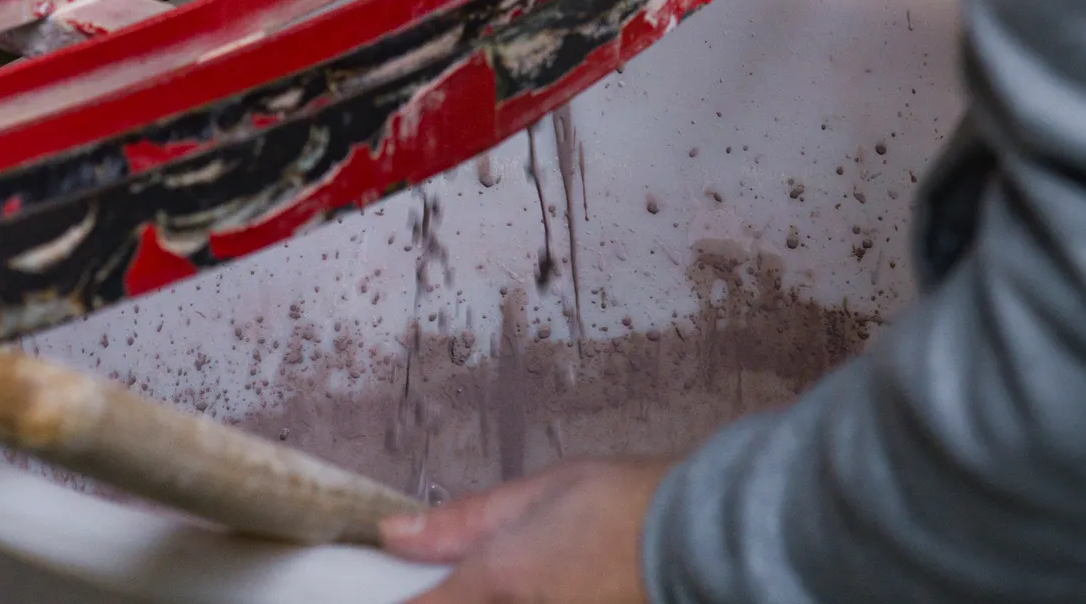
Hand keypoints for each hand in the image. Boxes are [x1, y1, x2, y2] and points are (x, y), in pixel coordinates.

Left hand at [379, 455, 673, 601]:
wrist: (696, 539)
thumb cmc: (625, 506)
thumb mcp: (537, 494)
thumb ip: (462, 522)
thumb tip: (395, 531)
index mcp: (497, 585)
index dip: (393, 599)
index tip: (389, 588)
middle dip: (445, 596)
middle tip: (457, 579)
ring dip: (472, 597)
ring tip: (515, 574)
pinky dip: (508, 603)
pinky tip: (540, 586)